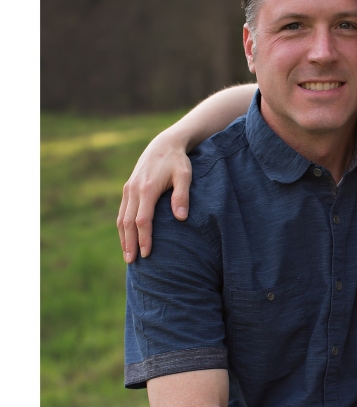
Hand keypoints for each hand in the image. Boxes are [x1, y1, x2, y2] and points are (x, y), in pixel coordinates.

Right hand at [117, 134, 191, 261]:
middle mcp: (134, 190)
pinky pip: (122, 211)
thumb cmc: (178, 161)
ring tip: (127, 255)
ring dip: (123, 238)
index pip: (142, 220)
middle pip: (127, 222)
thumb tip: (181, 218)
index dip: (144, 238)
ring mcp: (128, 189)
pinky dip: (122, 227)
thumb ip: (182, 196)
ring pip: (121, 218)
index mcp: (147, 189)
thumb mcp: (185, 175)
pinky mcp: (128, 189)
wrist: (164, 144)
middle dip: (129, 243)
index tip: (147, 254)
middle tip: (132, 262)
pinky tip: (127, 239)